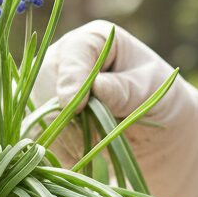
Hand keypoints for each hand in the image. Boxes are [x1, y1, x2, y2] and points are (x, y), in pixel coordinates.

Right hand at [32, 20, 197, 196]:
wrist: (153, 126)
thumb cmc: (158, 97)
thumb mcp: (151, 91)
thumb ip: (125, 89)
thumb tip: (97, 87)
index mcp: (93, 41)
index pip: (72, 54)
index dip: (71, 79)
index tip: (75, 105)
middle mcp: (63, 59)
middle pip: (45, 82)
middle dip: (67, 114)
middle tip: (95, 135)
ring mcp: (48, 87)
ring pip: (39, 112)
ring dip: (64, 136)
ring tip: (96, 145)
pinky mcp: (43, 115)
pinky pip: (40, 136)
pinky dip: (59, 150)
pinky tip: (82, 155)